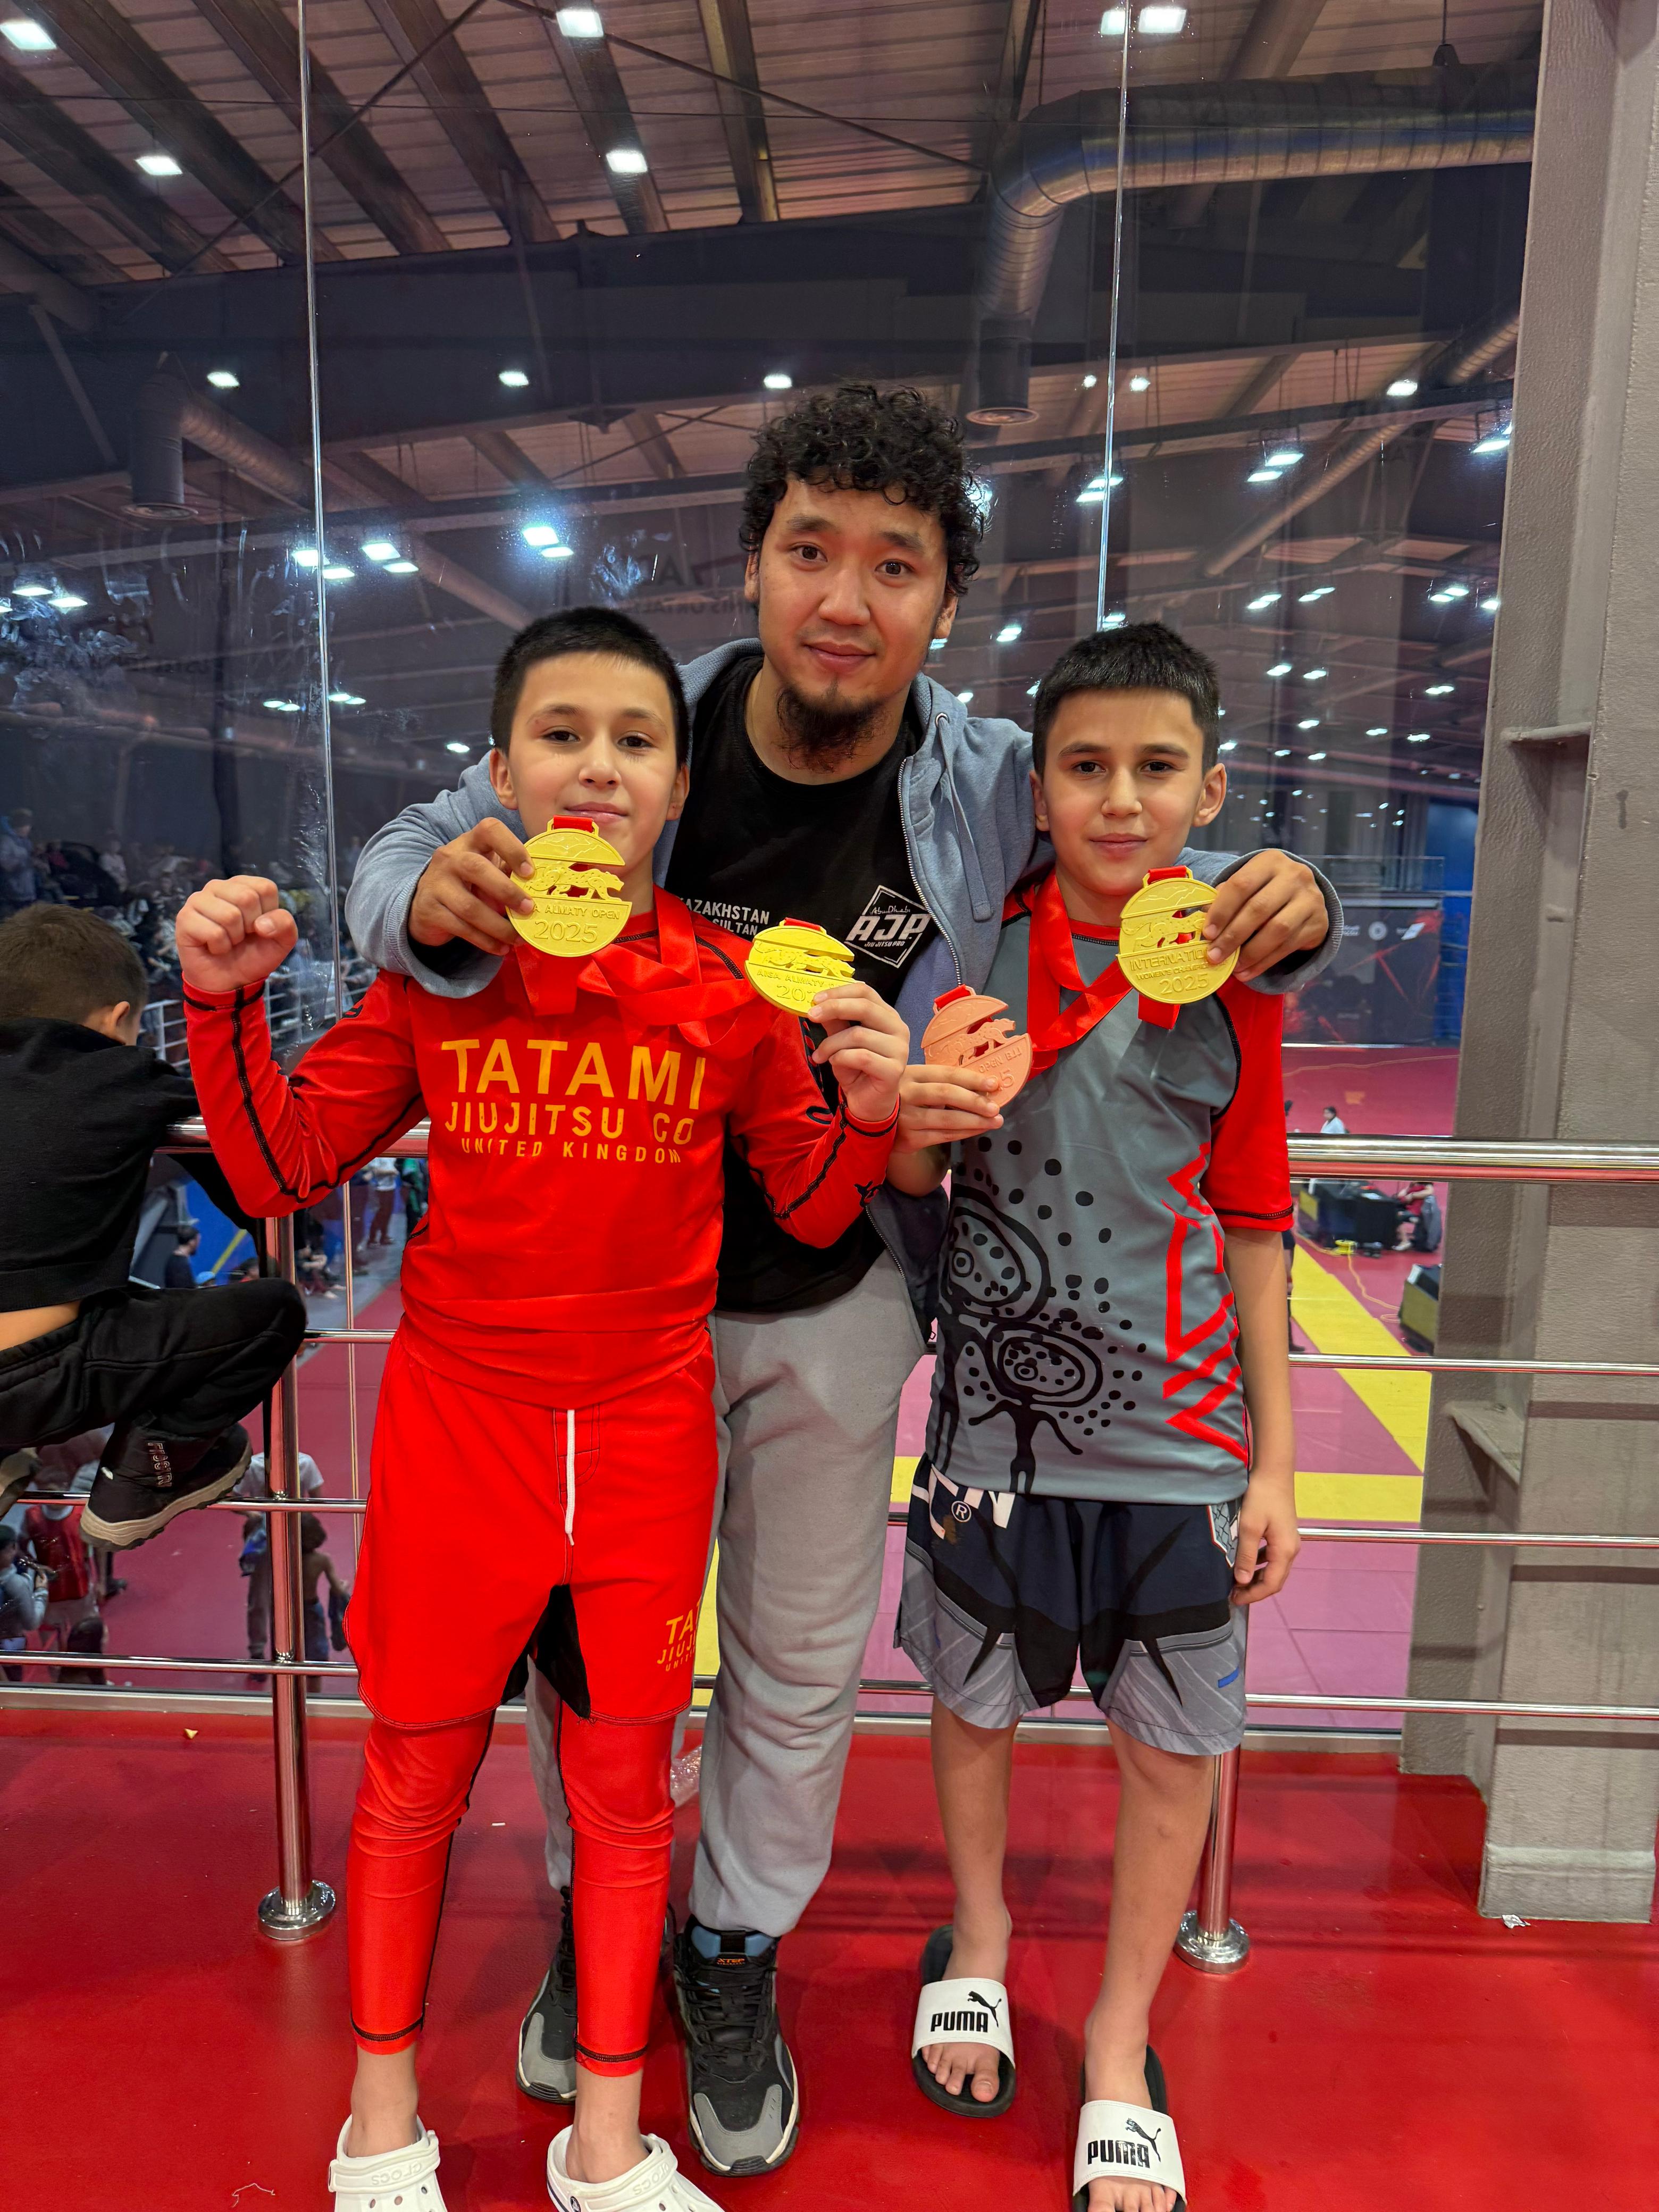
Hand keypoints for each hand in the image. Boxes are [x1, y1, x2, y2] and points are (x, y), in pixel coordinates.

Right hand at [176, 878, 297, 993]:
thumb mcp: (281, 940)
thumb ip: (285, 924)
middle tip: (241, 936)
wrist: (230, 981)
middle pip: (247, 897)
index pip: (265, 888)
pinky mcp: (184, 918)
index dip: (268, 914)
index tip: (258, 927)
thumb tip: (261, 924)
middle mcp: (218, 887)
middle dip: (250, 926)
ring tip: (227, 941)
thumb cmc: (253, 955)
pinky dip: (219, 947)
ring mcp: (198, 900)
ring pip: (229, 915)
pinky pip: (213, 932)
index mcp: (243, 885)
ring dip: (233, 938)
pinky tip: (213, 947)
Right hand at [408, 820, 535, 953]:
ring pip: (469, 906)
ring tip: (518, 938)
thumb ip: (510, 873)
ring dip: (499, 926)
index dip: (512, 848)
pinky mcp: (429, 909)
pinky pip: (461, 928)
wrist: (427, 902)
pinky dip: (485, 941)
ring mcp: (436, 882)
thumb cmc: (469, 882)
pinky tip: (501, 947)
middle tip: (529, 909)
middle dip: (507, 891)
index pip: (490, 830)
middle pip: (477, 868)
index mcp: (471, 841)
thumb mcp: (489, 871)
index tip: (530, 872)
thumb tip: (544, 891)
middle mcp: (450, 857)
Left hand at [807, 984, 909, 1127]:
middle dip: (833, 1009)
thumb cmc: (856, 1070)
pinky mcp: (894, 1070)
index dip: (839, 992)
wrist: (868, 1104)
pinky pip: (861, 1057)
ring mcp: (899, 1049)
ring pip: (858, 1035)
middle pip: (865, 1007)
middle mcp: (898, 1029)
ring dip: (831, 1044)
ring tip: (820, 1055)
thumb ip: (835, 1022)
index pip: (866, 991)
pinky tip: (833, 1064)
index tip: (815, 999)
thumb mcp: (841, 1042)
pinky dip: (840, 1058)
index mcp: (887, 1016)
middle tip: (811, 1015)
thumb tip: (819, 1003)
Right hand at [895, 1061, 1003, 1152]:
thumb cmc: (901, 1097)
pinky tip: (977, 1130)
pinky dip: (963, 1133)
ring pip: (947, 1120)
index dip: (971, 1079)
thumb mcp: (913, 1081)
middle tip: (996, 1107)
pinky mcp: (907, 1139)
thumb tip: (980, 1086)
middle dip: (975, 1101)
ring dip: (975, 1121)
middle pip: (947, 1095)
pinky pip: (942, 1136)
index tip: (993, 1084)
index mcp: (910, 1074)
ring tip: (995, 1121)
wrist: (872, 1122)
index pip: (945, 1074)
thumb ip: (938, 1081)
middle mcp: (905, 1094)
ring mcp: (905, 1118)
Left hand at [1203, 852, 1328, 982]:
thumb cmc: (1267, 890)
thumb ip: (1227, 899)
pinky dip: (1265, 962)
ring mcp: (1310, 898)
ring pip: (1276, 930)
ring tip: (1232, 967)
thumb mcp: (1248, 887)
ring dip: (1250, 953)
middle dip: (1233, 936)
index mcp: (1270, 861)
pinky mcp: (1319, 922)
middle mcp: (1294, 875)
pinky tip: (1248, 972)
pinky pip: (1288, 946)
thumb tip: (1205, 924)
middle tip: (1214, 956)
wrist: (1306, 897)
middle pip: (1258, 908)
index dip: (1221, 911)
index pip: (1241, 885)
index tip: (1207, 933)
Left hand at [1231, 1469, 1299, 1604]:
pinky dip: (1258, 1564)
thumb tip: (1241, 1581)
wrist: (1274, 1471)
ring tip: (1236, 1581)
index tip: (1234, 1599)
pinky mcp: (1283, 1533)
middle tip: (1233, 1593)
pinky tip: (1245, 1562)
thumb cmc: (1261, 1497)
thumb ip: (1246, 1555)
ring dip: (1256, 1578)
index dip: (1253, 1595)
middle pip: (1274, 1579)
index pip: (1271, 1584)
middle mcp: (1291, 1549)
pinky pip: (1272, 1557)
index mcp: (1285, 1551)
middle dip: (1254, 1589)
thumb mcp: (1249, 1527)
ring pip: (1273, 1569)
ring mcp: (1289, 1541)